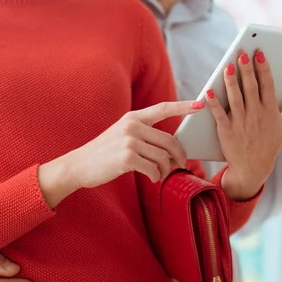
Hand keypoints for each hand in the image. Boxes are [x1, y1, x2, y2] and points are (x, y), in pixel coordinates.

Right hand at [61, 101, 203, 187]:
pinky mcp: (127, 157)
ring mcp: (129, 141)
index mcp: (133, 117)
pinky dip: (156, 176)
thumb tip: (171, 147)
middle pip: (169, 141)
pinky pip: (154, 169)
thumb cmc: (105, 153)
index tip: (201, 104)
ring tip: (160, 175)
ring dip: (166, 170)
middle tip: (181, 165)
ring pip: (163, 157)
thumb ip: (143, 134)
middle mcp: (132, 126)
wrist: (80, 164)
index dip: (183, 106)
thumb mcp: (122, 135)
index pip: (163, 108)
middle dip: (179, 156)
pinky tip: (151, 178)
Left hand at [205, 51, 281, 199]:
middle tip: (242, 53)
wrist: (254, 167)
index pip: (267, 85)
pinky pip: (219, 114)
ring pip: (235, 98)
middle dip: (247, 69)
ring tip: (227, 66)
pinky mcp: (226, 131)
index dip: (263, 68)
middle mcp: (256, 115)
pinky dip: (214, 102)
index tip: (259, 53)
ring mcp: (240, 123)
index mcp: (271, 111)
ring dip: (231, 81)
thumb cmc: (272, 143)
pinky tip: (209, 89)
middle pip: (250, 88)